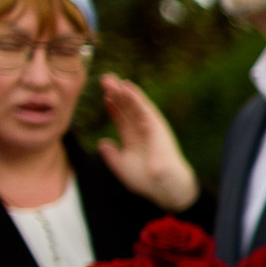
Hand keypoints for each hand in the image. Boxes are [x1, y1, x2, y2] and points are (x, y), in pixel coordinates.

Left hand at [96, 76, 199, 211]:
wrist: (163, 187)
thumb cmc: (146, 180)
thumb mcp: (122, 166)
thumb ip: (111, 154)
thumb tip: (102, 142)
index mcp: (133, 139)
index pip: (121, 118)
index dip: (113, 107)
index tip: (105, 95)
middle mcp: (141, 130)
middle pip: (126, 108)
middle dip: (116, 94)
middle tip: (105, 79)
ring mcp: (149, 127)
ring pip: (134, 105)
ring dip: (123, 92)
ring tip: (111, 79)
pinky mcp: (156, 126)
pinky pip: (144, 108)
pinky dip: (135, 97)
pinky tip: (126, 87)